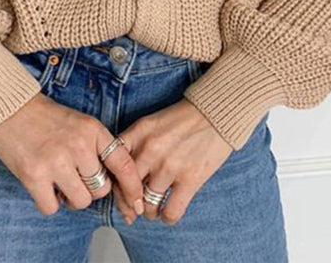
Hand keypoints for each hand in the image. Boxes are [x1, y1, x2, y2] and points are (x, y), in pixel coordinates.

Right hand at [0, 92, 144, 217]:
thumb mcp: (80, 124)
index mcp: (92, 130)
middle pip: (101, 189)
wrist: (11, 107)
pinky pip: (53, 207)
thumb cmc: (47, 118)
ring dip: (71, 198)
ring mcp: (56, 161)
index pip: (123, 163)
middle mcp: (78, 145)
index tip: (136, 201)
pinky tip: (44, 186)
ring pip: (81, 201)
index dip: (133, 186)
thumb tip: (111, 181)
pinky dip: (49, 202)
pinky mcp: (34, 175)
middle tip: (76, 177)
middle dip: (91, 189)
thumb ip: (96, 147)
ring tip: (60, 182)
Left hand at [113, 99, 232, 225]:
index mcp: (139, 132)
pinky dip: (166, 218)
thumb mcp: (152, 122)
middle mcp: (151, 149)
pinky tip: (167, 213)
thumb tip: (121, 174)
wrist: (216, 113)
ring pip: (147, 204)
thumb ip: (135, 143)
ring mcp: (170, 165)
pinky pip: (170, 212)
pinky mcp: (190, 179)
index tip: (119, 191)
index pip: (114, 164)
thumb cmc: (183, 119)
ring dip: (148, 211)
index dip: (113, 183)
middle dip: (128, 203)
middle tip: (133, 207)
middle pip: (127, 188)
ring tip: (152, 209)